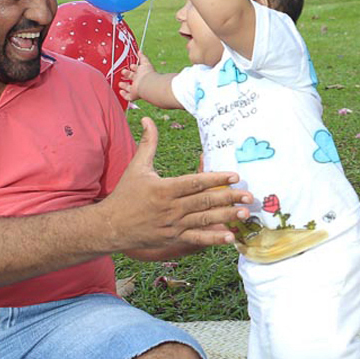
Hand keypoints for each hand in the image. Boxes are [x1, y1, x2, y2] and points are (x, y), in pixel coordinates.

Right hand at [100, 118, 252, 250]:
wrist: (110, 226)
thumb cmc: (125, 194)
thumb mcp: (137, 167)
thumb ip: (148, 143)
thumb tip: (148, 118)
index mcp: (163, 188)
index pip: (194, 182)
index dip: (216, 178)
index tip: (234, 175)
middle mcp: (170, 208)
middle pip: (204, 201)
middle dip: (228, 197)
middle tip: (249, 195)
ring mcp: (173, 225)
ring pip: (204, 220)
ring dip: (226, 217)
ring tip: (244, 213)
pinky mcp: (173, 238)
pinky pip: (197, 239)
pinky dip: (214, 239)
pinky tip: (230, 237)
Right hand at [117, 53, 155, 102]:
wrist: (148, 85)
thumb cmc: (147, 74)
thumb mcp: (145, 63)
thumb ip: (142, 57)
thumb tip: (139, 51)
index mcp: (142, 74)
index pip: (138, 70)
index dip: (134, 67)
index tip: (131, 65)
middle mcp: (139, 81)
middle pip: (132, 78)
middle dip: (128, 75)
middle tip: (123, 72)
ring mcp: (136, 89)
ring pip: (129, 88)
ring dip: (124, 86)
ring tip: (120, 83)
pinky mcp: (133, 95)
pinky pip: (128, 97)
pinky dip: (124, 95)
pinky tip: (121, 92)